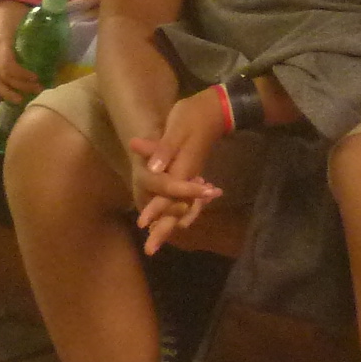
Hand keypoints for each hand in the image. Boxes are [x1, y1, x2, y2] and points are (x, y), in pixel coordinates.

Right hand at [0, 0, 39, 105]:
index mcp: (4, 40)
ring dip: (7, 92)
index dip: (20, 74)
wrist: (5, 8)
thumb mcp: (34, 13)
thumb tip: (67, 19)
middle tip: (39, 89)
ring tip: (21, 100)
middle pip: (2, 75)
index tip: (37, 77)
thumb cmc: (20, 12)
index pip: (7, 63)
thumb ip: (48, 17)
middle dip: (20, 86)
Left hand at [125, 92, 226, 251]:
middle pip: (177, 208)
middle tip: (150, 250)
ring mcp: (192, 177)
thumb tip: (153, 166)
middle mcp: (189, 177)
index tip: (143, 225)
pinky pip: (187, 200)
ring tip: (159, 243)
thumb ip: (164, 148)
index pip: (168, 193)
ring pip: (182, 207)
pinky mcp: (193, 175)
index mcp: (183, 166)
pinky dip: (181, 213)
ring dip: (171, 225)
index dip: (156, 208)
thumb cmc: (194, 115)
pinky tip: (176, 223)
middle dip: (164, 229)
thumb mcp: (177, 127)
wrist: (217, 111)